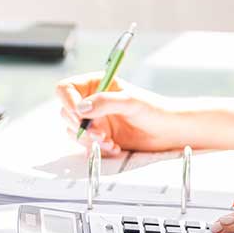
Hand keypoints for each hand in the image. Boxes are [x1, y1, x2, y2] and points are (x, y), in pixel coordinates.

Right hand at [55, 73, 181, 156]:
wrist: (167, 131)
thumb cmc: (154, 109)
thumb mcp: (130, 101)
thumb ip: (104, 102)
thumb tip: (81, 108)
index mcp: (96, 84)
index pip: (67, 88)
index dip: (68, 101)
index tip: (78, 114)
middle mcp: (91, 101)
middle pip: (67, 112)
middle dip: (81, 126)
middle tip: (99, 133)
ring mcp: (94, 120)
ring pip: (74, 131)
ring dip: (89, 139)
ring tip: (109, 141)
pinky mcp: (99, 136)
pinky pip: (86, 144)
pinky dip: (97, 149)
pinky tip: (114, 147)